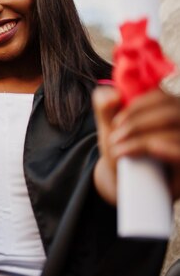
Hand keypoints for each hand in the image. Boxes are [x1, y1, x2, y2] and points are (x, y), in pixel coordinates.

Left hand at [93, 86, 179, 203]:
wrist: (123, 183)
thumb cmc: (122, 149)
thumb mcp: (110, 128)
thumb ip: (105, 107)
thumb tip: (111, 94)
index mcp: (169, 111)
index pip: (163, 97)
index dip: (138, 105)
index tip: (116, 121)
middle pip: (173, 112)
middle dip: (138, 123)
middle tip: (114, 137)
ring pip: (176, 133)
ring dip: (141, 139)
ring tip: (117, 149)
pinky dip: (161, 149)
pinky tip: (144, 149)